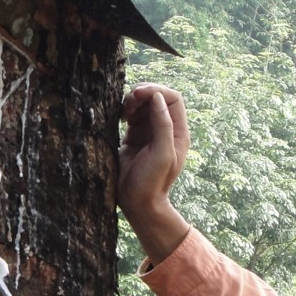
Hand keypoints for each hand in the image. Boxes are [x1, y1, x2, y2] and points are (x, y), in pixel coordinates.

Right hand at [118, 83, 190, 262]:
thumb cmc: (152, 183)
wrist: (138, 204)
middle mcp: (165, 130)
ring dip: (131, 102)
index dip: (156, 91)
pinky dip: (124, 111)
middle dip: (142, 94)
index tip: (138, 94)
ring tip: (122, 113)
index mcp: (177, 132)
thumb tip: (157, 98)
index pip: (172, 98)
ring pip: (142, 105)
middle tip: (128, 102)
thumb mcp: (162, 154)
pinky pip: (130, 116)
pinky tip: (118, 118)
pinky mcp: (133, 137)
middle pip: (157, 98)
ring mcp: (149, 133)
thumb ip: (162, 125)